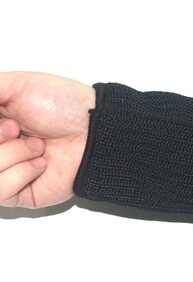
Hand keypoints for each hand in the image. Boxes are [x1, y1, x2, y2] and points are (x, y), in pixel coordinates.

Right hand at [0, 71, 94, 207]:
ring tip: (37, 145)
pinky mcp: (19, 195)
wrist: (94, 130)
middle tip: (15, 127)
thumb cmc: (61, 105)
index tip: (1, 119)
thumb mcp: (14, 86)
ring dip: (8, 155)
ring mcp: (5, 173)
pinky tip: (42, 162)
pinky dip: (20, 173)